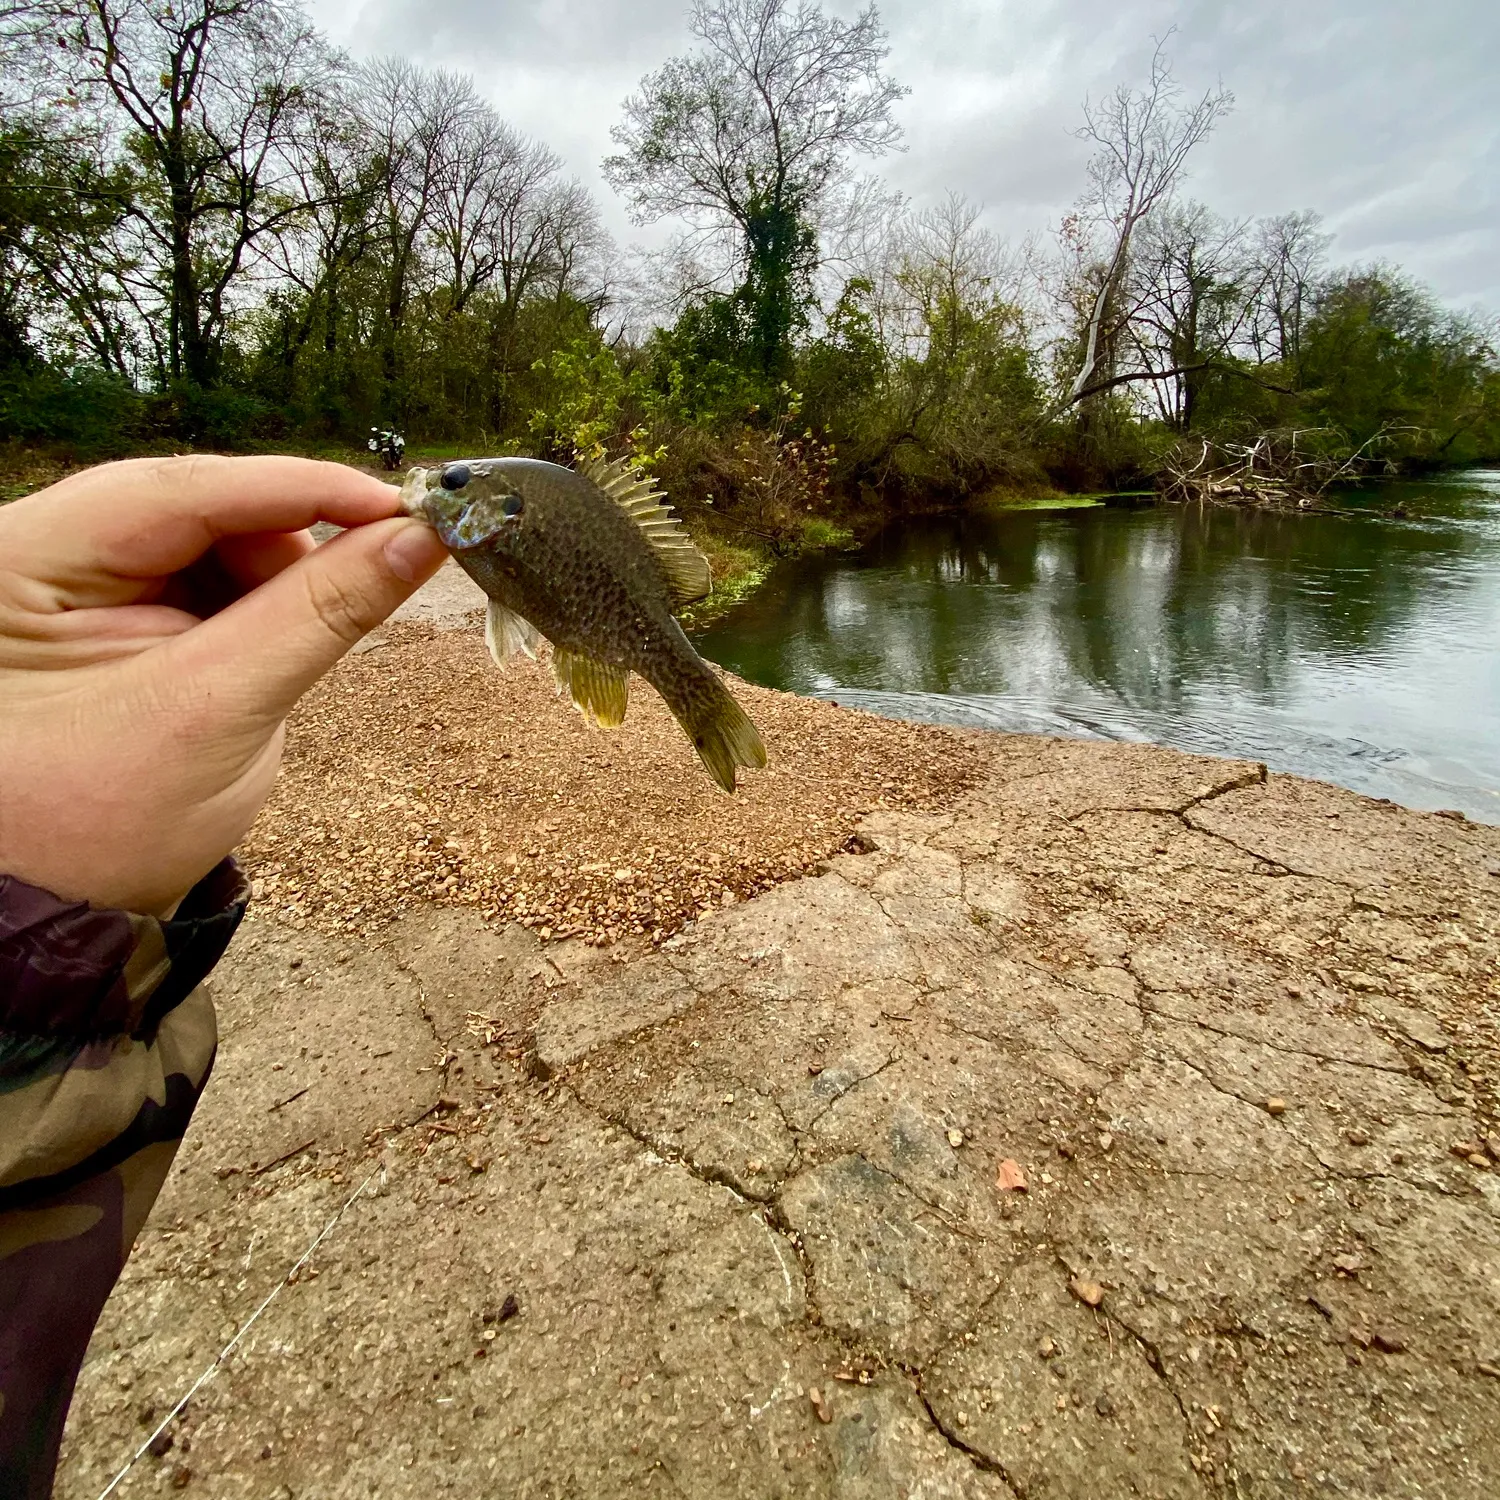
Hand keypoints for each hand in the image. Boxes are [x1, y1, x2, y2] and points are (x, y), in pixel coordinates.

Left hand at [0, 455, 448, 914]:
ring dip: (270, 585)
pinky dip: (248, 609)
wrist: (54, 908)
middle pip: (193, 507)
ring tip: (276, 661)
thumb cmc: (104, 827)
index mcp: (20, 563)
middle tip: (362, 587)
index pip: (178, 489)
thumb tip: (417, 539)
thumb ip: (322, 613)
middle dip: (285, 549)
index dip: (299, 489)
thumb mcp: (222, 711)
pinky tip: (260, 652)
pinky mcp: (94, 611)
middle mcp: (32, 553)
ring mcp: (61, 581)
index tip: (397, 506)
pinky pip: (194, 580)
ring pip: (204, 541)